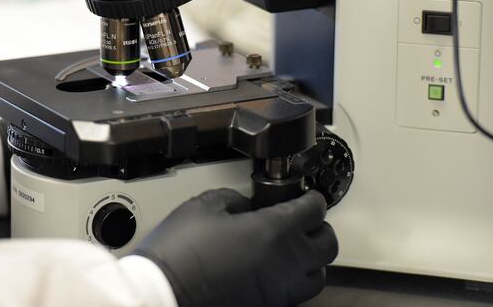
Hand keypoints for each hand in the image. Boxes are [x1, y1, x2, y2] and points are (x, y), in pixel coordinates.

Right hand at [133, 189, 337, 306]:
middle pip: (328, 244)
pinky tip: (277, 270)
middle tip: (305, 219)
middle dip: (319, 228)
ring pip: (319, 275)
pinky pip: (297, 293)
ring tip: (297, 248)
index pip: (314, 210)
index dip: (313, 198)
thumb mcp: (204, 206)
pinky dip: (295, 279)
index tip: (308, 196)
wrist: (165, 294)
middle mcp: (285, 263)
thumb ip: (233, 199)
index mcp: (273, 231)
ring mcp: (279, 289)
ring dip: (312, 258)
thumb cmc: (181, 252)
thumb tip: (245, 205)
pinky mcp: (268, 306)